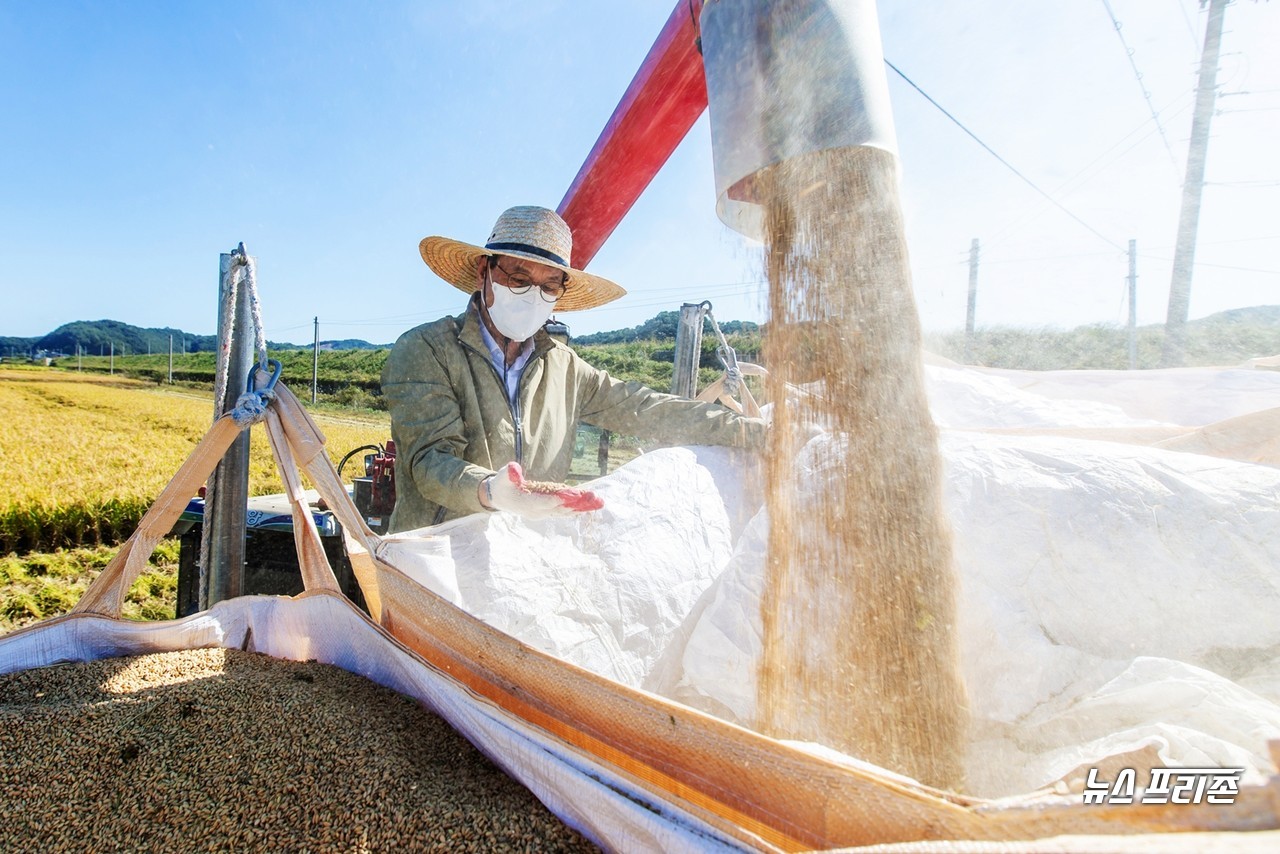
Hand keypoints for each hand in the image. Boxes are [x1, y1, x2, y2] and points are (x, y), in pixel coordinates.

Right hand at [483, 462, 603, 519]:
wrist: (498, 498)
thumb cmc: (502, 484)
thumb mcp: (503, 476)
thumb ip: (509, 473)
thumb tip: (513, 470)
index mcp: (527, 504)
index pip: (547, 502)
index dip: (562, 499)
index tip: (577, 495)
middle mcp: (536, 512)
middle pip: (560, 509)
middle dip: (579, 504)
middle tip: (596, 498)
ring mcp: (542, 514)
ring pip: (564, 512)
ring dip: (581, 508)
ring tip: (599, 502)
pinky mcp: (545, 513)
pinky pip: (563, 512)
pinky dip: (575, 509)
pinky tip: (588, 507)